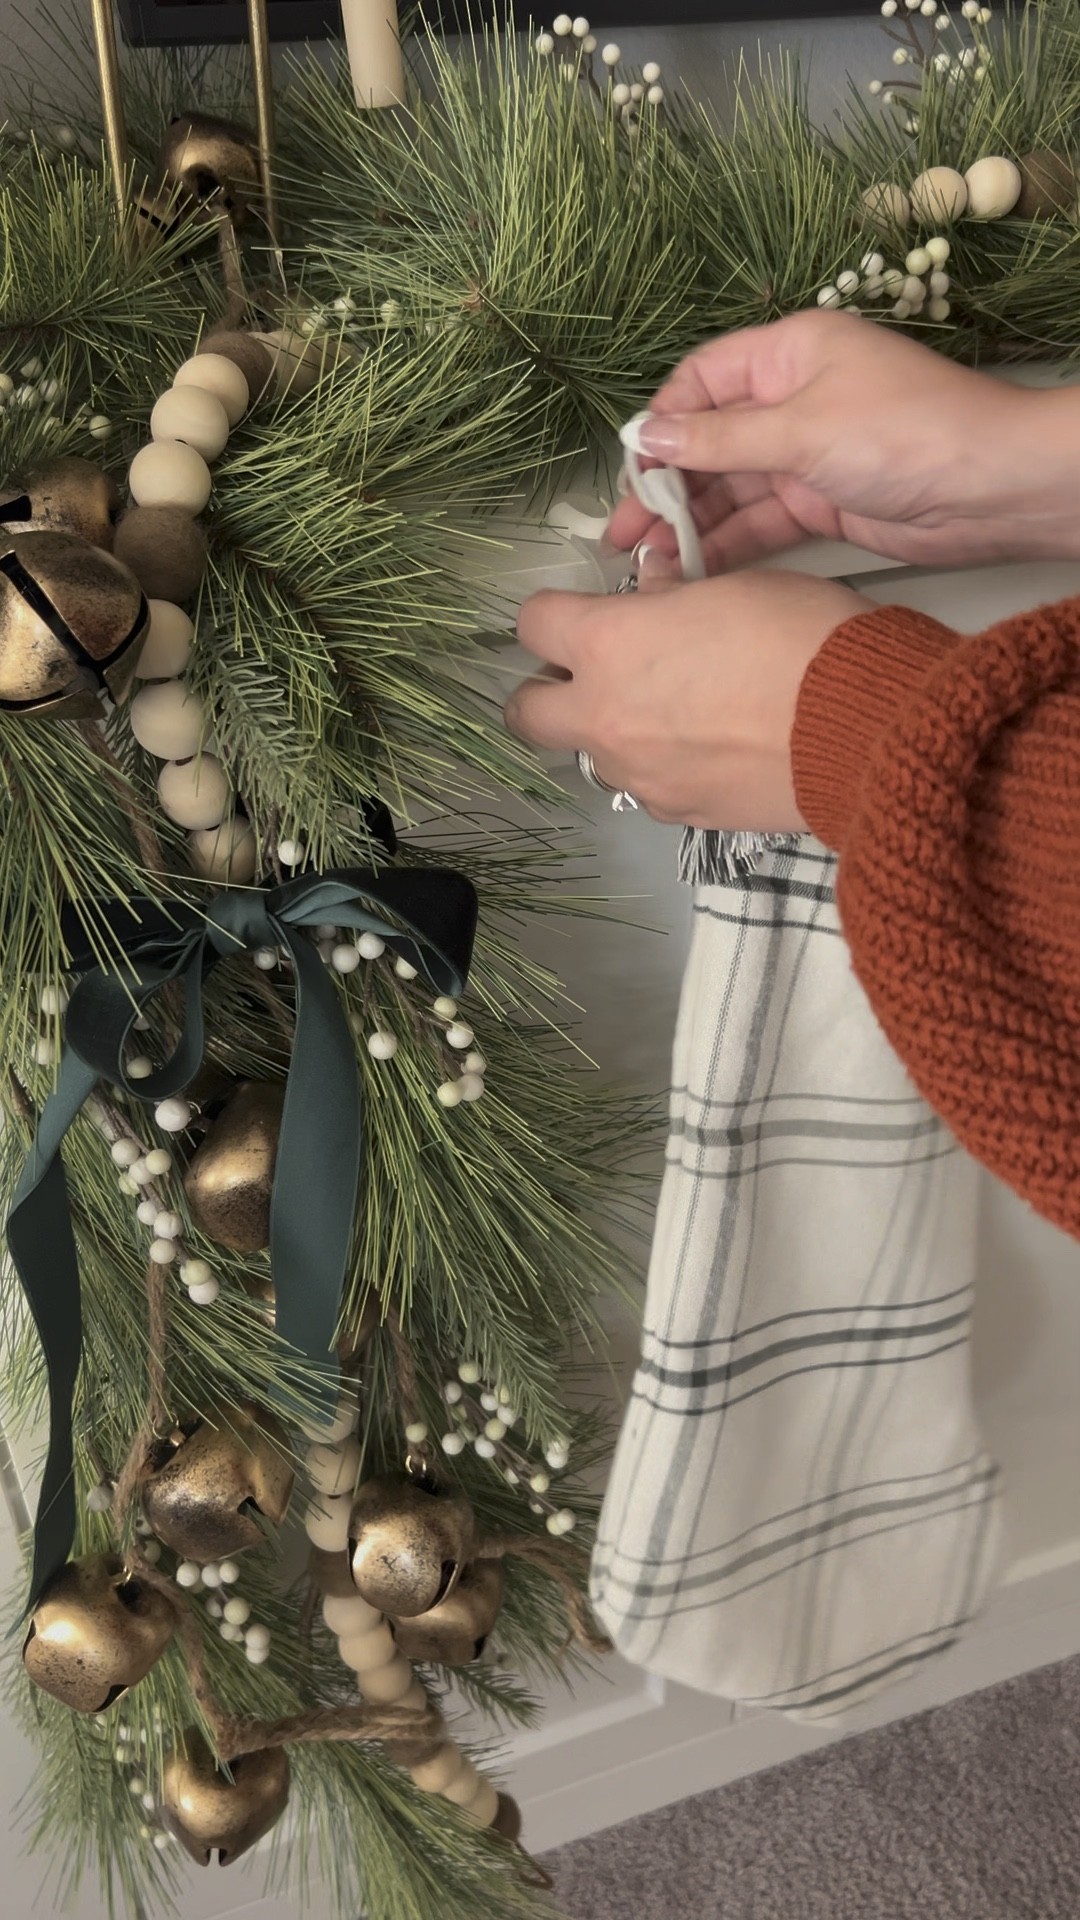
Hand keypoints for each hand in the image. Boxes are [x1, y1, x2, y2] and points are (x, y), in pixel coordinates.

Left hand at [506, 569, 871, 832]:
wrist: (863, 729)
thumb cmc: (803, 640)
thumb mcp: (733, 588)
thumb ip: (672, 597)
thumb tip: (652, 596)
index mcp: (609, 644)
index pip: (534, 623)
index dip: (553, 613)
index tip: (578, 613)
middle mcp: (606, 716)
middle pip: (527, 712)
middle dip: (545, 692)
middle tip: (589, 677)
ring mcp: (640, 774)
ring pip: (593, 754)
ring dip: (614, 731)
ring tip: (674, 712)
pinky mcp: (679, 813)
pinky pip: (649, 788)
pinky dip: (663, 767)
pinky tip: (711, 748)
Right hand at [608, 312, 1079, 572]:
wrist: (992, 488)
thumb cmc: (909, 431)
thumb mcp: (801, 429)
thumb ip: (719, 440)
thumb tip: (648, 438)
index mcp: (789, 353)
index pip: (702, 381)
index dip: (662, 423)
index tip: (630, 469)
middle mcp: (793, 399)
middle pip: (708, 442)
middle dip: (664, 487)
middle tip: (624, 532)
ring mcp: (807, 455)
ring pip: (729, 489)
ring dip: (689, 524)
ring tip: (648, 564)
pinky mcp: (821, 502)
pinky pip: (758, 523)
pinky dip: (725, 545)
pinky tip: (690, 569)